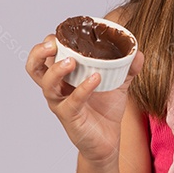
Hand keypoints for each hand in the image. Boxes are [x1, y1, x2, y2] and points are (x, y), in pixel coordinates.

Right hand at [25, 34, 144, 165]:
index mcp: (63, 76)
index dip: (50, 40)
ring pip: (47, 84)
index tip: (64, 30)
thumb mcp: (118, 84)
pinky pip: (71, 102)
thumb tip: (138, 52)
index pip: (46, 54)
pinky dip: (83, 88)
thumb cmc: (105, 109)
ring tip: (72, 60)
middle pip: (34, 67)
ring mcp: (60, 103)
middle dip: (39, 52)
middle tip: (53, 43)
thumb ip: (127, 67)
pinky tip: (96, 78)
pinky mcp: (69, 118)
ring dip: (57, 69)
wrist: (108, 142)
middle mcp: (57, 88)